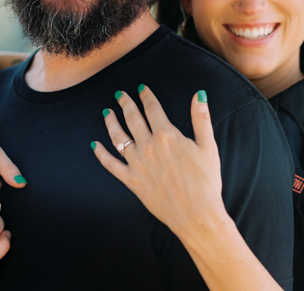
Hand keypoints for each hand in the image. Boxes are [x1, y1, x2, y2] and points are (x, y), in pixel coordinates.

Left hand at [91, 86, 226, 238]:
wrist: (196, 214)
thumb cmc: (206, 182)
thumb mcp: (208, 147)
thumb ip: (201, 119)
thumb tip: (199, 94)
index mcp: (167, 135)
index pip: (153, 109)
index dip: (146, 96)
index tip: (141, 88)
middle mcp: (148, 146)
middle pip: (132, 118)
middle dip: (125, 104)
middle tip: (120, 94)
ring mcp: (137, 164)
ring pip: (118, 137)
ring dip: (111, 123)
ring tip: (106, 112)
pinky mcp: (131, 181)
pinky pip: (111, 165)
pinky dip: (101, 154)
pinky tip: (94, 145)